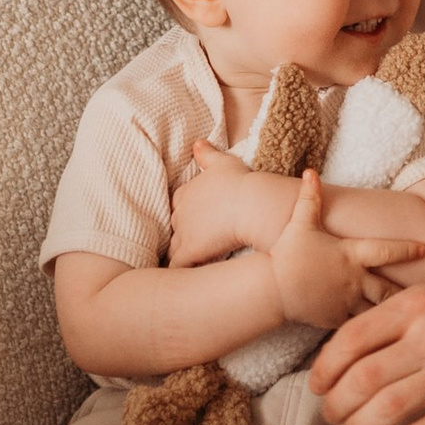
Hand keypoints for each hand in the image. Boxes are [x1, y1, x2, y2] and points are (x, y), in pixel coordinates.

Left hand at [168, 139, 283, 267]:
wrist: (251, 204)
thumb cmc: (241, 182)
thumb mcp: (223, 162)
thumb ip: (207, 154)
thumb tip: (196, 143)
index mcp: (185, 192)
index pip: (178, 204)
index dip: (188, 213)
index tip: (197, 220)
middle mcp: (178, 212)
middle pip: (174, 226)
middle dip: (182, 234)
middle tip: (197, 242)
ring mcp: (182, 233)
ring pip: (173, 247)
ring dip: (179, 254)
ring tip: (186, 263)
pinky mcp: (189, 251)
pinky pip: (176, 266)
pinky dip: (177, 272)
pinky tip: (180, 281)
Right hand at [268, 175, 420, 332]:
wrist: (272, 289)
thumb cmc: (287, 253)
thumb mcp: (300, 223)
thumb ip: (309, 198)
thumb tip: (311, 171)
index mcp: (350, 255)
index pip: (387, 251)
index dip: (408, 249)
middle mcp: (354, 280)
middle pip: (391, 289)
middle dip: (409, 291)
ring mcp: (347, 302)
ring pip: (379, 310)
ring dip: (394, 310)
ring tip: (414, 313)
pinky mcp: (337, 319)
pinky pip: (361, 324)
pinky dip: (373, 324)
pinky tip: (386, 326)